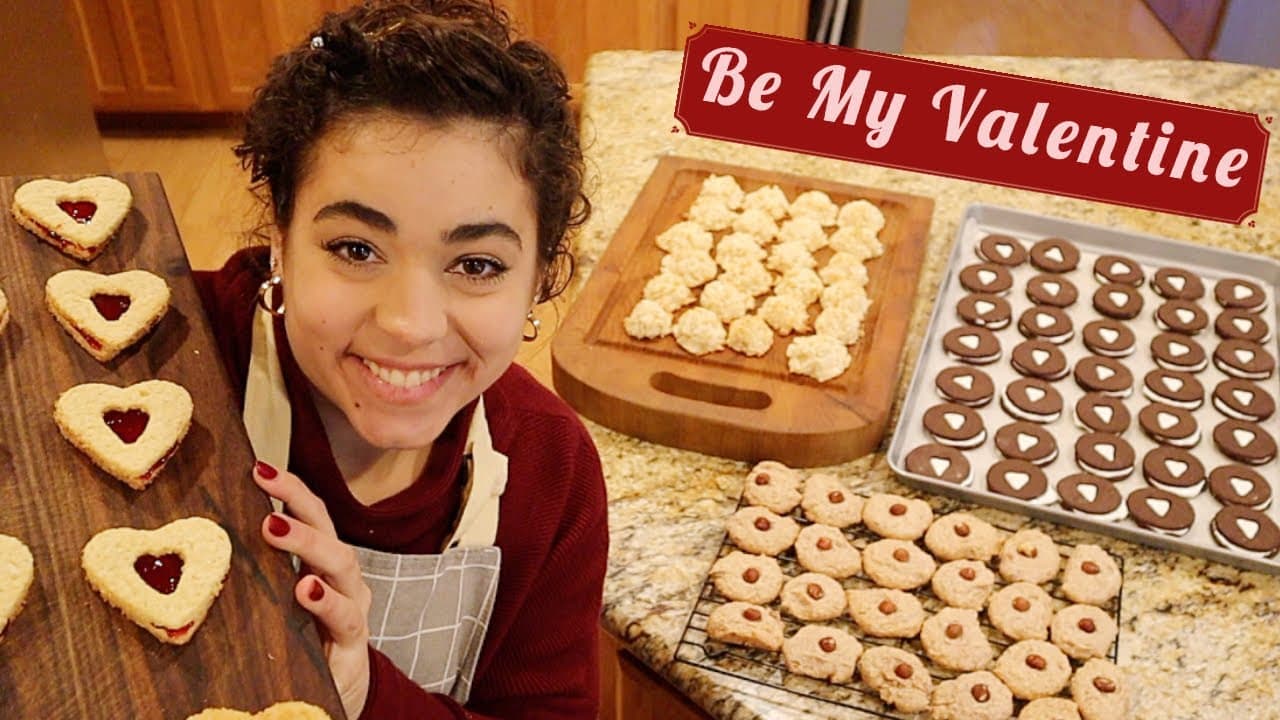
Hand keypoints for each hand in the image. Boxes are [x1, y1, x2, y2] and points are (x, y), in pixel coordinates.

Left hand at [253, 461, 372, 717]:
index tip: (258, 467)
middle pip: (328, 530)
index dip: (290, 490)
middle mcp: (342, 580)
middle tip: (265, 483)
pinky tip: (307, 590)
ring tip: (277, 527)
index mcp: (321, 566)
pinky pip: (345, 616)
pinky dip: (327, 601)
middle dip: (298, 503)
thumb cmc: (297, 649)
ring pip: (341, 564)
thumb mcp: (274, 609)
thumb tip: (197, 550)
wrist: (334, 700)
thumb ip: (257, 581)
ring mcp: (352, 608)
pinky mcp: (353, 642)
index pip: (312, 516)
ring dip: (309, 543)